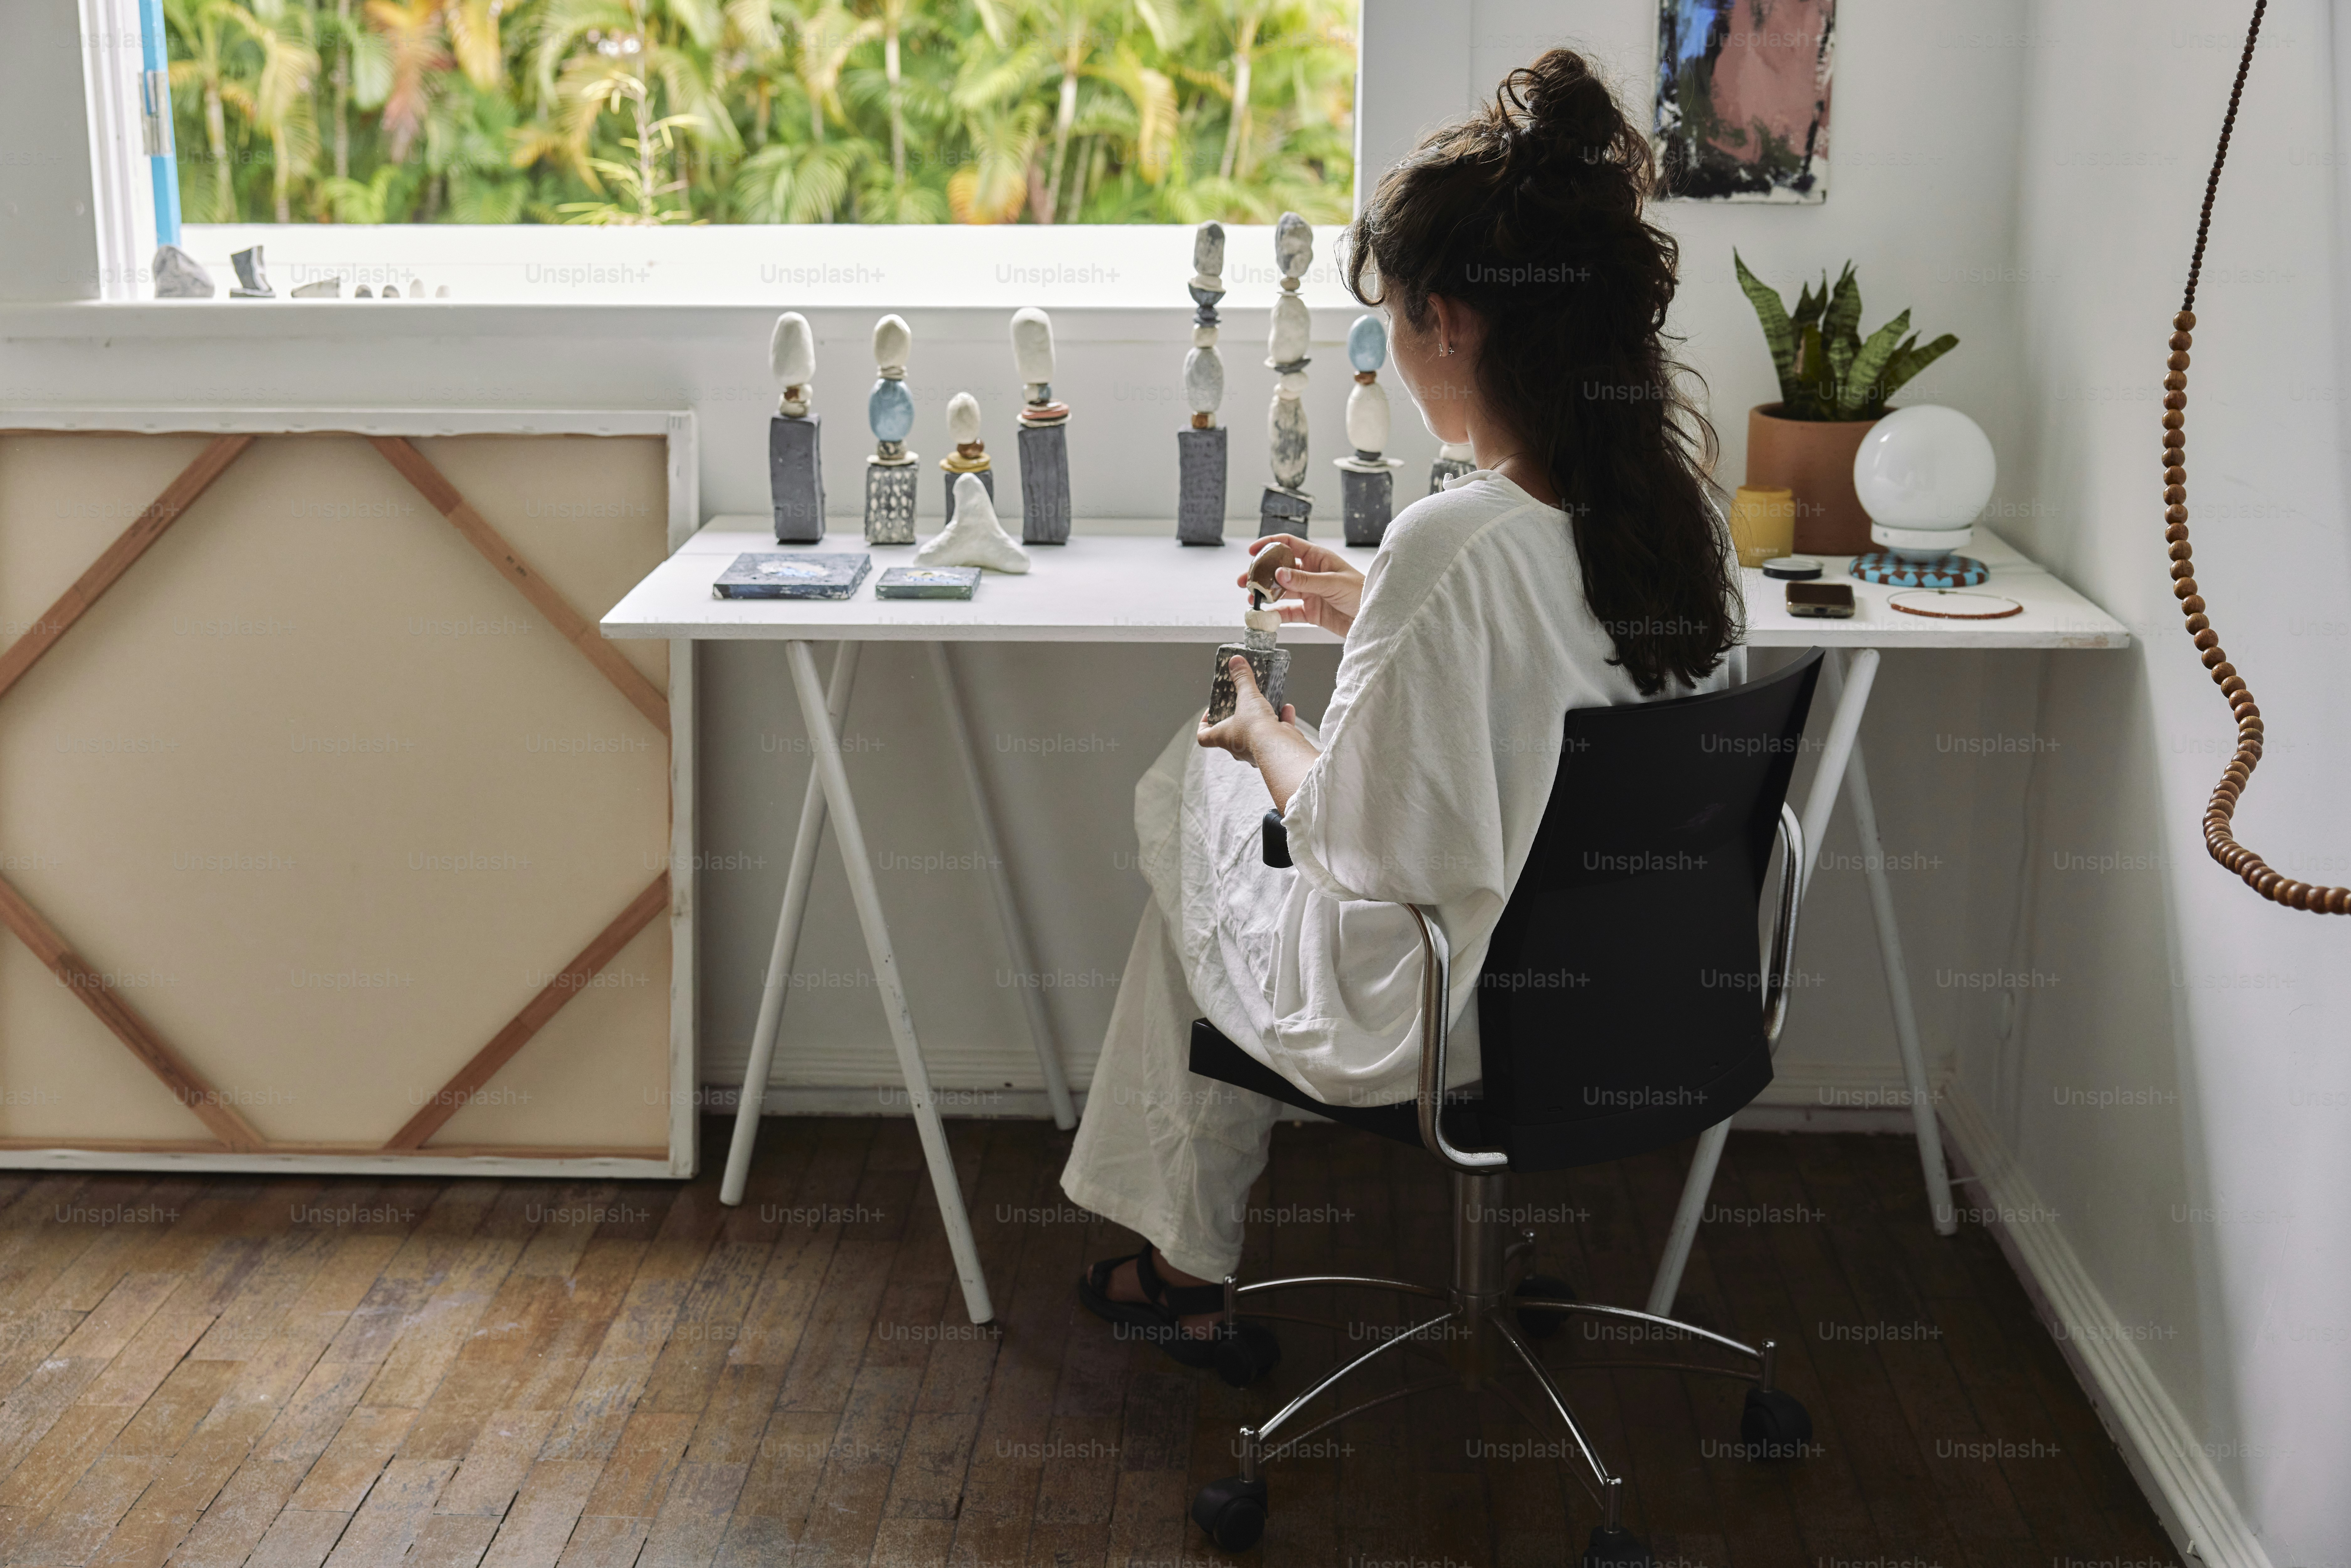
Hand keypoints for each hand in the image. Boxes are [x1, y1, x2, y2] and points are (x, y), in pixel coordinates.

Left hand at [1198, 656, 1295, 764]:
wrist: (1280, 748)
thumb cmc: (1256, 728)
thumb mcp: (1247, 697)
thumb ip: (1242, 679)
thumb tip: (1235, 661)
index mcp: (1223, 737)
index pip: (1203, 736)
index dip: (1204, 723)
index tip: (1211, 710)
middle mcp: (1238, 747)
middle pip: (1232, 733)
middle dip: (1238, 717)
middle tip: (1242, 703)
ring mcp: (1257, 751)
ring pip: (1256, 734)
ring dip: (1262, 717)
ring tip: (1267, 703)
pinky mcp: (1275, 750)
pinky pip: (1276, 733)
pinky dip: (1282, 720)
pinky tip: (1287, 708)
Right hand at [1242, 534, 1363, 637]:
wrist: (1375, 618)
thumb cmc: (1362, 592)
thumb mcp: (1332, 583)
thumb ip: (1304, 580)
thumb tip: (1279, 573)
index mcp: (1318, 558)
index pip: (1289, 545)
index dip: (1269, 545)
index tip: (1252, 551)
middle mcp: (1311, 574)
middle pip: (1280, 570)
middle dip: (1261, 574)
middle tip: (1245, 580)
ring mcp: (1310, 593)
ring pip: (1282, 591)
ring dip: (1266, 594)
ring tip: (1251, 597)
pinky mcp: (1312, 611)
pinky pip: (1290, 612)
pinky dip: (1277, 614)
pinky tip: (1266, 615)